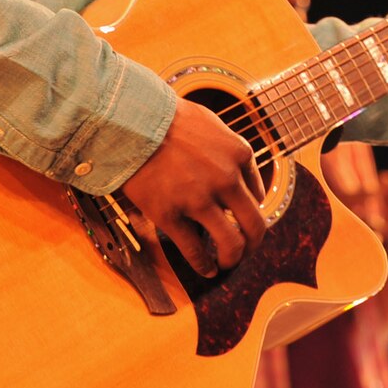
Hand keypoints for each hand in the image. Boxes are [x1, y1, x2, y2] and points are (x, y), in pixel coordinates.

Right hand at [117, 99, 265, 277]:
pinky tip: (207, 270)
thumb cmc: (167, 117)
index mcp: (239, 154)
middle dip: (254, 243)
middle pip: (254, 224)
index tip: (242, 219)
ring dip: (233, 258)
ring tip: (228, 263)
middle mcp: (226, 179)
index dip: (251, 211)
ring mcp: (199, 199)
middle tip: (247, 250)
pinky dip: (204, 265)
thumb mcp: (211, 123)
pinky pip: (195, 250)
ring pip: (231, 243)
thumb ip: (227, 147)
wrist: (130, 120)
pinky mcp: (170, 215)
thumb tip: (236, 171)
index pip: (257, 194)